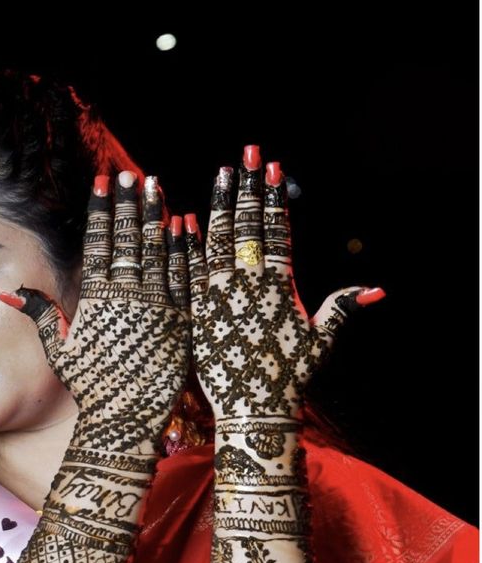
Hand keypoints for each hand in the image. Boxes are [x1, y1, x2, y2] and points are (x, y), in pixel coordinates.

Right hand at [0, 172, 190, 451]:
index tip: (103, 182)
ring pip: (159, 251)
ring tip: (156, 187)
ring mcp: (158, 308)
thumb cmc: (90, 390)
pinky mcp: (183, 321)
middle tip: (131, 175)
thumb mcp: (60, 353)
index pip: (98, 244)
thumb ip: (42, 316)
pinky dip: (185, 249)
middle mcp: (128, 298)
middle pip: (129, 240)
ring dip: (156, 216)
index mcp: (97, 300)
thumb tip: (10, 293)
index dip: (100, 211)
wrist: (125, 422)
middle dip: (129, 204)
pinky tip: (184, 225)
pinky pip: (186, 277)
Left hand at [184, 149, 384, 421]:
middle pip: (248, 226)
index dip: (274, 199)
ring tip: (222, 173)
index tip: (273, 168)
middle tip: (249, 154)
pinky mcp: (198, 310)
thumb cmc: (290, 377)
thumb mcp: (321, 340)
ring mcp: (221, 294)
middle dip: (249, 187)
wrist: (254, 409)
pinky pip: (191, 269)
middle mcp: (250, 283)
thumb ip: (341, 308)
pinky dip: (188, 242)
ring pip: (218, 239)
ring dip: (221, 204)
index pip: (276, 231)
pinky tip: (186, 217)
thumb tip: (377, 289)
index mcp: (280, 286)